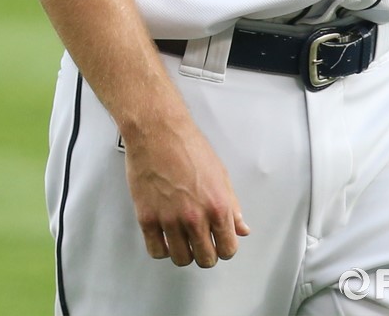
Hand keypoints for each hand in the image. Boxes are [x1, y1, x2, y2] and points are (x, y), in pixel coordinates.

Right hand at [124, 115, 250, 267]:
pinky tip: (165, 238)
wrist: (157, 130)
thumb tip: (241, 228)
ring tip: (183, 239)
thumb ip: (232, 205)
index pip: (228, 249)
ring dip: (184, 252)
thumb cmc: (188, 145)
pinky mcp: (147, 218)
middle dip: (206, 253)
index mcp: (218, 206)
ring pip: (181, 259)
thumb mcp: (220, 173)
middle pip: (205, 259)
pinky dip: (162, 249)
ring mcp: (170, 220)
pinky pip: (156, 251)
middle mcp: (195, 217)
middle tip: (201, 243)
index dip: (225, 248)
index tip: (220, 243)